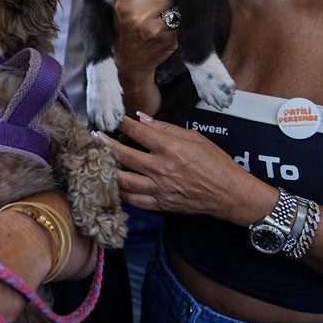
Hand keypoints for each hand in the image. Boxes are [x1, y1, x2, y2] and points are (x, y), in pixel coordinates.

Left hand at [97, 113, 262, 224]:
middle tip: (94, 137)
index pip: (138, 132)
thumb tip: (143, 118)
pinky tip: (111, 185)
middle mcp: (161, 169)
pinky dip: (120, 193)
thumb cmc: (215, 162)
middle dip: (105, 144)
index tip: (110, 117)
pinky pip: (133, 201)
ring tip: (96, 161)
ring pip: (123, 181)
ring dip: (107, 170)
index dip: (121, 123)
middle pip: (124, 155)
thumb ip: (166, 128)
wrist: (228, 193)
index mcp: (170, 149)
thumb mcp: (194, 137)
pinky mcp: (160, 204)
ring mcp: (159, 189)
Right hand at [113, 0, 179, 83]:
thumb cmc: (127, 31)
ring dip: (178, 9)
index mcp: (124, 5)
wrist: (132, 66)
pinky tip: (171, 31)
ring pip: (178, 5)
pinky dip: (183, 22)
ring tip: (166, 20)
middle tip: (160, 7)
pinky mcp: (171, 40)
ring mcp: (155, 29)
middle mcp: (138, 16)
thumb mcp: (122, 9)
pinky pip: (185, 21)